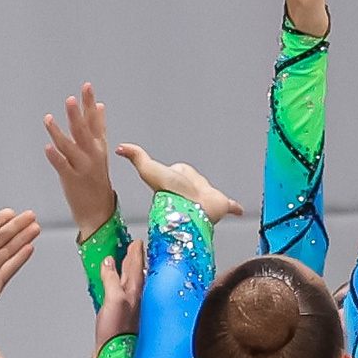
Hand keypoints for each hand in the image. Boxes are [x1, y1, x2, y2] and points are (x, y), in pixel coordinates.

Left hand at [0, 208, 40, 322]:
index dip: (1, 220)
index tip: (12, 213)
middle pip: (3, 237)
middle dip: (17, 226)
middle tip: (30, 217)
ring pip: (10, 249)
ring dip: (23, 238)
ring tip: (35, 228)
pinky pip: (12, 266)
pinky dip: (21, 256)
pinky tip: (29, 247)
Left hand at [43, 84, 118, 235]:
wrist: (99, 211)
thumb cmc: (97, 180)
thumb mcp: (101, 151)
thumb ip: (98, 128)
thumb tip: (98, 105)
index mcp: (99, 147)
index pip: (95, 121)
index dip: (90, 104)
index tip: (87, 87)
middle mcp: (92, 155)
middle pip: (83, 131)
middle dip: (77, 114)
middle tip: (71, 99)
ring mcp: (82, 167)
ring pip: (69, 146)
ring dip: (58, 132)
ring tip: (48, 119)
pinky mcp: (71, 180)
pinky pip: (62, 166)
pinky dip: (55, 157)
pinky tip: (47, 147)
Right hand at [94, 238, 145, 350]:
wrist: (113, 357)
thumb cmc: (117, 331)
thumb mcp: (114, 299)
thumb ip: (111, 279)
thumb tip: (109, 262)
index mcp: (136, 291)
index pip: (137, 265)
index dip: (137, 252)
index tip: (137, 242)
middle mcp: (135, 298)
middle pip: (135, 273)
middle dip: (134, 260)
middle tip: (132, 249)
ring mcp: (129, 308)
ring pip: (129, 283)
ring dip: (127, 273)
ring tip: (123, 264)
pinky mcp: (121, 317)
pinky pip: (121, 295)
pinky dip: (118, 287)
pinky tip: (114, 288)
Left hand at [118, 144, 243, 222]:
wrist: (191, 210)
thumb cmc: (170, 193)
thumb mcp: (150, 170)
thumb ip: (137, 157)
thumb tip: (120, 147)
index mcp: (178, 180)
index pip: (179, 173)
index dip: (176, 174)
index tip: (175, 179)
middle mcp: (192, 189)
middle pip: (195, 182)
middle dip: (194, 185)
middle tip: (190, 190)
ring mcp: (206, 197)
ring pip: (210, 193)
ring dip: (210, 196)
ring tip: (207, 199)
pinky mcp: (221, 204)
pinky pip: (230, 206)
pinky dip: (234, 208)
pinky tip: (237, 210)